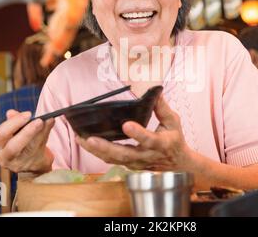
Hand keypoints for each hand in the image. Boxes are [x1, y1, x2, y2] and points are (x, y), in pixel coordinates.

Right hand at [0, 110, 54, 172]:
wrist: (32, 163)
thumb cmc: (21, 143)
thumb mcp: (15, 132)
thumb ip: (14, 121)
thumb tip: (11, 112)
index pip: (1, 135)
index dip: (14, 123)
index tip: (28, 114)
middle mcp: (5, 157)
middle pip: (14, 147)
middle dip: (28, 132)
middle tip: (40, 120)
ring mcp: (19, 164)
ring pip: (31, 149)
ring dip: (41, 133)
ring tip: (48, 120)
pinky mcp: (34, 166)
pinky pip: (41, 151)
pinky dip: (46, 136)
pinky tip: (51, 124)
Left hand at [76, 94, 192, 170]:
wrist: (178, 165)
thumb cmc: (175, 140)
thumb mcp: (173, 121)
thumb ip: (162, 107)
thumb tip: (155, 91)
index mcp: (160, 143)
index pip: (148, 139)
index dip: (138, 133)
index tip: (126, 125)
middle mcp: (146, 155)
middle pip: (124, 154)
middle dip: (105, 147)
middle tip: (90, 139)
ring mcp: (136, 163)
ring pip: (114, 159)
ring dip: (96, 151)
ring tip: (80, 139)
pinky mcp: (129, 165)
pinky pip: (111, 160)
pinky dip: (97, 152)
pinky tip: (85, 142)